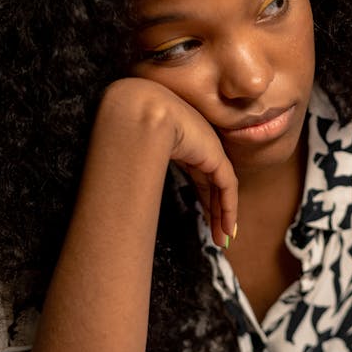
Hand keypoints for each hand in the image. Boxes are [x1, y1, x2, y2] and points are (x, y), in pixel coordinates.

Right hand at [101, 78, 237, 245]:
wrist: (143, 111)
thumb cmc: (129, 128)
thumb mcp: (135, 153)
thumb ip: (139, 171)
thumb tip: (124, 197)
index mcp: (181, 141)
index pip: (198, 174)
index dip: (203, 198)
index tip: (205, 220)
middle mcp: (198, 143)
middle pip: (211, 184)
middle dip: (215, 211)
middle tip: (218, 236)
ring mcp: (209, 148)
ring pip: (221, 189)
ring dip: (222, 216)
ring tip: (223, 240)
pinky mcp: (216, 156)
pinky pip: (227, 187)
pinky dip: (228, 209)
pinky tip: (228, 227)